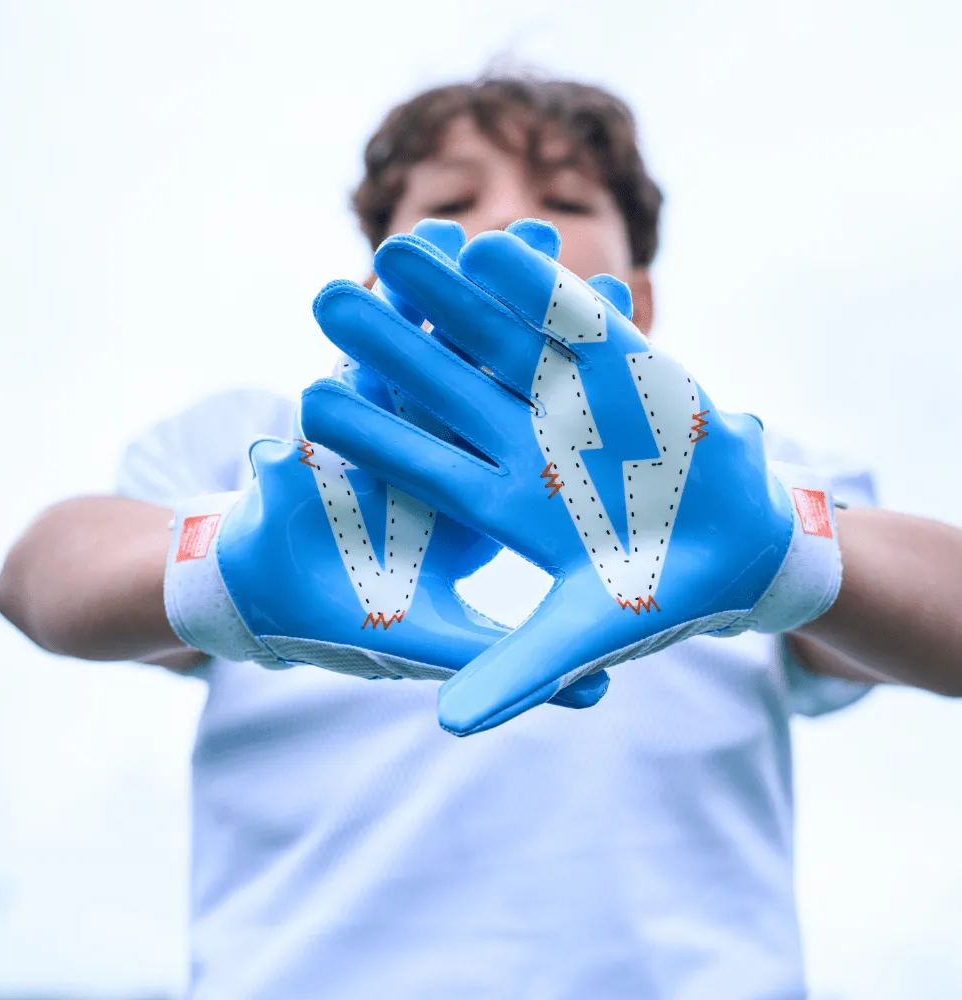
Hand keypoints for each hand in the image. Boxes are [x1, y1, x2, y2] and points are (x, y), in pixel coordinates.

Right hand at [161, 219, 608, 707]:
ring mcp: (410, 423)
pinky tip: (447, 238)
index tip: (657, 374)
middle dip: (560, 338)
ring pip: (458, 350)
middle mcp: (460, 461)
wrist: (257, 585)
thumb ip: (509, 660)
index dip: (603, 418)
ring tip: (534, 233)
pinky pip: (395, 335)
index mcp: (494, 512)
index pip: (557, 457)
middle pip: (521, 389)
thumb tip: (601, 693)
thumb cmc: (344, 616)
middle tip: (610, 280)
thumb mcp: (431, 638)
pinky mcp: (360, 398)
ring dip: (493, 295)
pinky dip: (419, 293)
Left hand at [302, 219, 842, 733]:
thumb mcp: (585, 635)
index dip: (368, 434)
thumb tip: (450, 728)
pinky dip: (541, 287)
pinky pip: (576, 321)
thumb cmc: (660, 595)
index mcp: (502, 499)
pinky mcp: (624, 364)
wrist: (738, 550)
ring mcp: (570, 397)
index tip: (306, 402)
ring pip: (499, 338)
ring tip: (396, 248)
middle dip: (390, 343)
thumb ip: (519, 671)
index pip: (421, 462)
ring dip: (451, 294)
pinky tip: (494, 245)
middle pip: (444, 384)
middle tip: (323, 298)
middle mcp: (523, 440)